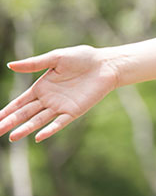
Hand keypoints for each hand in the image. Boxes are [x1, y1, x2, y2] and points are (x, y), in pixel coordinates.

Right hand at [0, 45, 119, 141]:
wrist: (106, 64)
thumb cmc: (82, 58)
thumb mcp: (56, 58)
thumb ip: (34, 64)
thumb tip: (10, 65)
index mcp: (41, 87)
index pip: (19, 102)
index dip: (6, 111)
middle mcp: (48, 99)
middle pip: (25, 114)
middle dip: (10, 122)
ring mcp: (61, 106)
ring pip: (38, 120)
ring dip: (25, 128)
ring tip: (12, 137)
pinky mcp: (74, 111)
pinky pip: (60, 123)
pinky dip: (49, 130)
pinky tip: (38, 137)